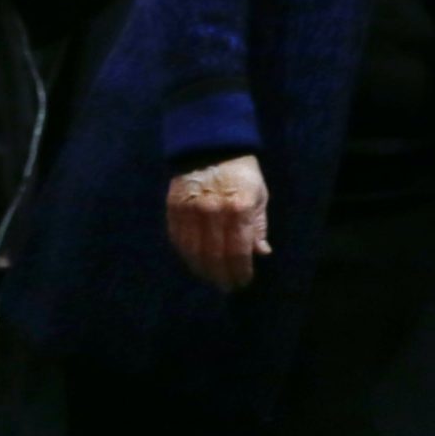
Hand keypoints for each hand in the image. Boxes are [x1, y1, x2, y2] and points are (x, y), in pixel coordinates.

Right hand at [165, 155, 269, 291]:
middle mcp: (212, 212)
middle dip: (222, 275)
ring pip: (193, 251)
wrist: (211, 148)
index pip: (238, 250)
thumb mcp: (259, 196)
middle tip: (227, 286)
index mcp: (238, 209)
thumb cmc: (242, 174)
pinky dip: (186, 256)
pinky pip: (178, 240)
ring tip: (212, 279)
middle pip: (214, 255)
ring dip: (203, 270)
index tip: (242, 282)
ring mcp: (189, 211)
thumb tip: (261, 253)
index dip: (240, 270)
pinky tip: (195, 263)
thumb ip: (258, 226)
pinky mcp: (173, 209)